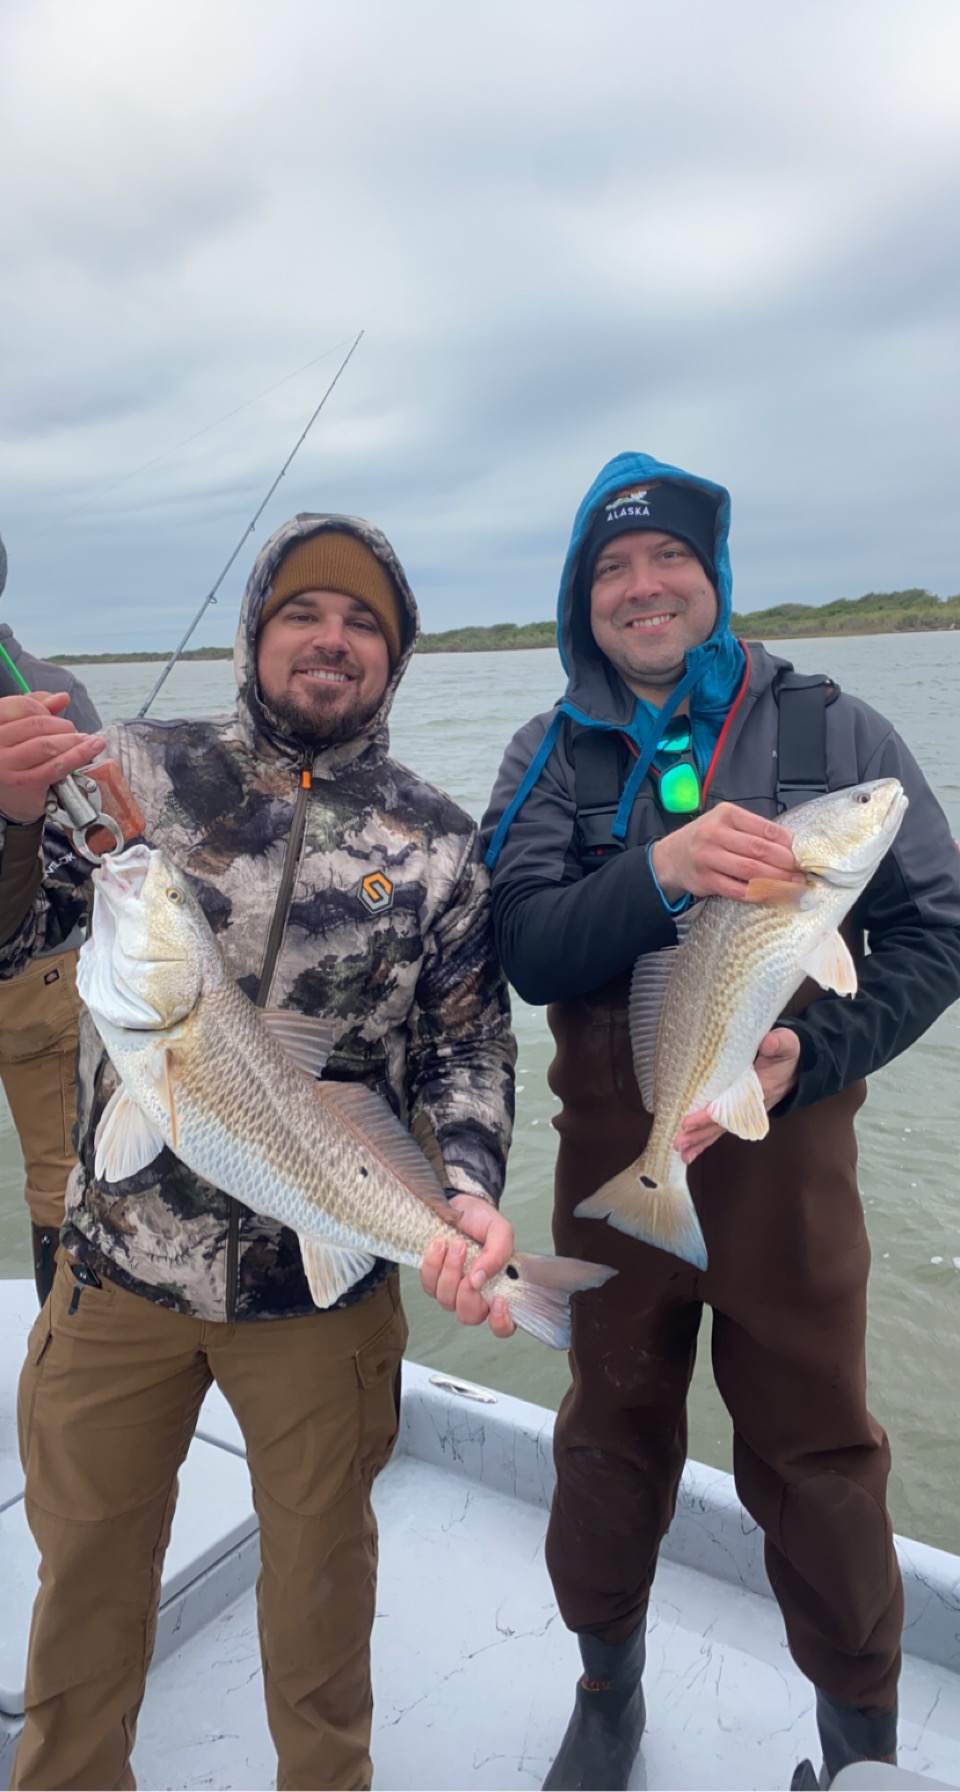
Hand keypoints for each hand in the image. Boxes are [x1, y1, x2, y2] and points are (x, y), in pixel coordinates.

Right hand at [0, 693, 104, 823]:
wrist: (6, 798)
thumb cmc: (13, 757)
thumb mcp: (18, 728)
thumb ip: (37, 708)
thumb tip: (62, 698)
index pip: (22, 705)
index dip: (45, 708)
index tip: (54, 715)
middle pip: (37, 724)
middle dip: (62, 725)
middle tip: (74, 730)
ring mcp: (7, 765)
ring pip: (47, 745)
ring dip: (73, 740)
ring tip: (86, 740)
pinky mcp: (25, 784)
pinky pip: (57, 766)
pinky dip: (79, 756)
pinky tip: (92, 749)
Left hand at [419, 1192, 515, 1338]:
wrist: (458, 1203)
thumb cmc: (482, 1220)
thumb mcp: (500, 1230)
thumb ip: (498, 1254)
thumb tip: (479, 1278)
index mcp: (498, 1289)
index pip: (502, 1325)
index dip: (501, 1323)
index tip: (499, 1300)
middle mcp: (475, 1295)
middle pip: (469, 1316)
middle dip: (467, 1292)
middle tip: (470, 1262)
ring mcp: (451, 1290)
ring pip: (446, 1300)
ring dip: (450, 1271)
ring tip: (456, 1244)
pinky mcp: (432, 1280)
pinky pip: (428, 1284)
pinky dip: (433, 1264)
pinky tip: (440, 1245)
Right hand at [650, 802, 804, 903]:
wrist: (672, 857)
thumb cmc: (706, 838)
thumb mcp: (726, 823)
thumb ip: (754, 830)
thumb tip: (791, 845)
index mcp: (726, 814)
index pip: (764, 828)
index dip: (787, 843)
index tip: (801, 853)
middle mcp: (715, 833)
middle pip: (759, 850)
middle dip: (785, 863)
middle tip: (801, 872)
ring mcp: (708, 858)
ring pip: (750, 871)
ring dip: (776, 880)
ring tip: (793, 885)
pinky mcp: (705, 880)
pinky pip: (737, 890)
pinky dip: (757, 893)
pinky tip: (772, 894)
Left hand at [674, 1029, 801, 1163]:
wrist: (794, 1069)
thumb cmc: (785, 1056)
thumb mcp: (787, 1045)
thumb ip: (780, 1043)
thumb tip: (769, 1042)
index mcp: (759, 1090)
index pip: (731, 1107)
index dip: (710, 1115)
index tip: (689, 1121)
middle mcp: (749, 1107)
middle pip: (721, 1124)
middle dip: (699, 1133)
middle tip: (678, 1142)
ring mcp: (743, 1112)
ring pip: (719, 1130)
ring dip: (699, 1140)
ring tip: (681, 1151)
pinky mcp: (737, 1112)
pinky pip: (720, 1128)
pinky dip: (705, 1139)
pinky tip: (691, 1150)